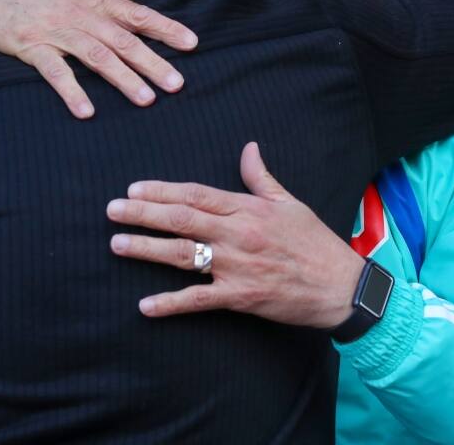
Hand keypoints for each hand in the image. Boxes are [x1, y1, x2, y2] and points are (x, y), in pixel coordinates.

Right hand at [0, 0, 197, 117]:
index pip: (137, 15)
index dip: (166, 29)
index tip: (192, 44)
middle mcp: (80, 15)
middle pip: (124, 41)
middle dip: (153, 63)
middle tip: (177, 84)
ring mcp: (56, 32)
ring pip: (97, 57)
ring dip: (123, 79)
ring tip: (146, 100)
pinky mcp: (32, 48)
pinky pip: (55, 72)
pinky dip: (72, 91)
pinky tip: (87, 112)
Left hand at [106, 142, 366, 328]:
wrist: (341, 285)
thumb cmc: (315, 243)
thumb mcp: (290, 203)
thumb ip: (261, 177)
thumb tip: (248, 148)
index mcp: (248, 208)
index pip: (196, 194)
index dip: (162, 190)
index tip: (134, 189)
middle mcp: (238, 234)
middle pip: (181, 219)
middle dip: (143, 213)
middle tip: (112, 210)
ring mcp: (237, 266)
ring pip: (182, 254)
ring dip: (146, 249)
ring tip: (117, 245)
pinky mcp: (240, 297)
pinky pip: (199, 300)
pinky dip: (171, 303)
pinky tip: (145, 306)